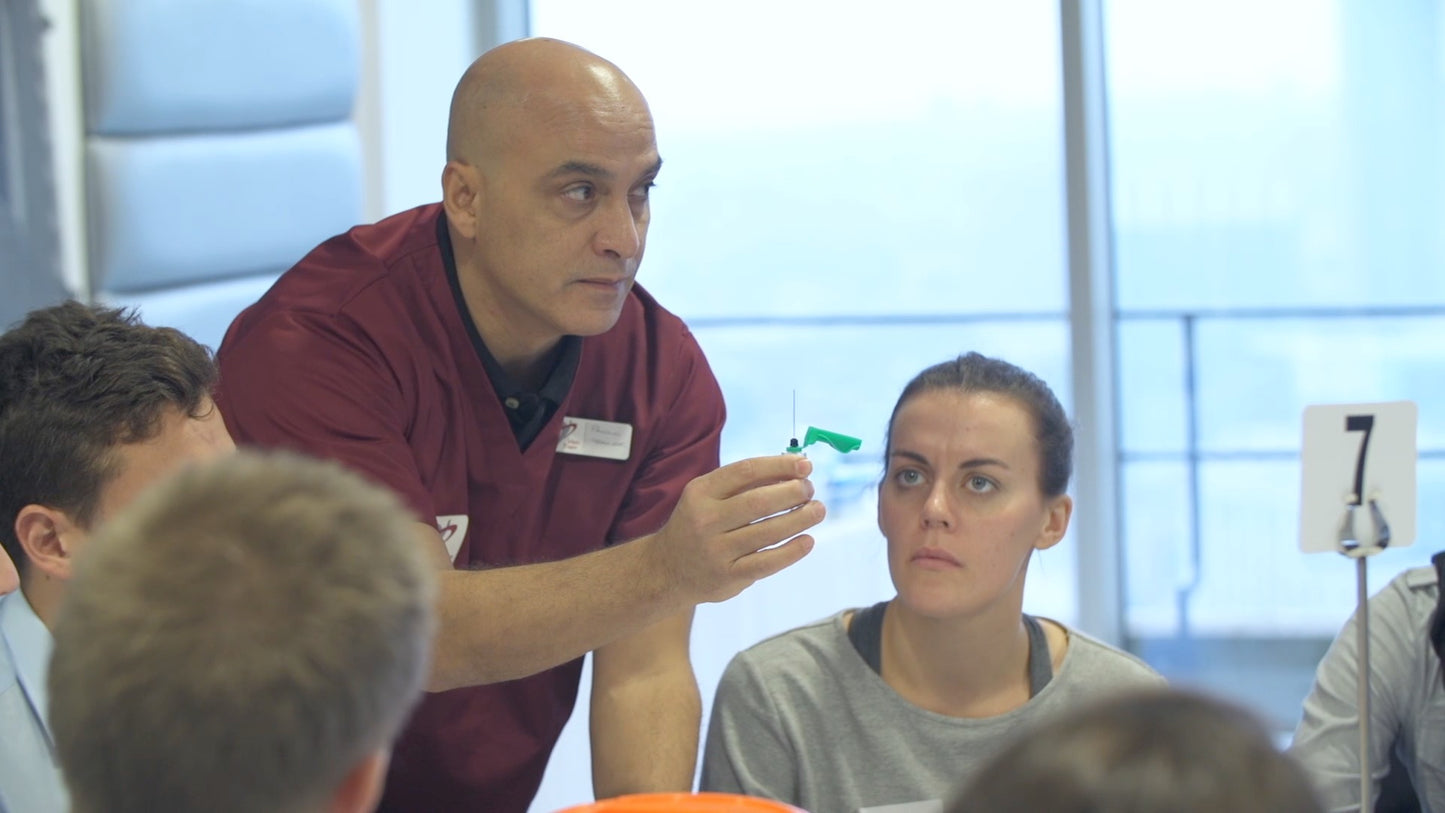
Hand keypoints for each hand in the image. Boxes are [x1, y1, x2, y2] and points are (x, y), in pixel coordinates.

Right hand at [649, 454, 825, 603]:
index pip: (745, 471)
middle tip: (810, 490)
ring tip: (818, 510)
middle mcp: (705, 520)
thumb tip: (793, 470)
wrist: (667, 569)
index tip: (806, 465)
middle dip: (793, 492)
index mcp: (700, 492)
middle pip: (759, 502)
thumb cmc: (699, 525)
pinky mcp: (727, 577)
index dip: (780, 466)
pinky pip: (766, 563)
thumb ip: (745, 484)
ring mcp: (715, 551)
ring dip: (799, 519)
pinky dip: (791, 551)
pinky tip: (808, 540)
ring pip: (767, 532)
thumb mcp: (708, 497)